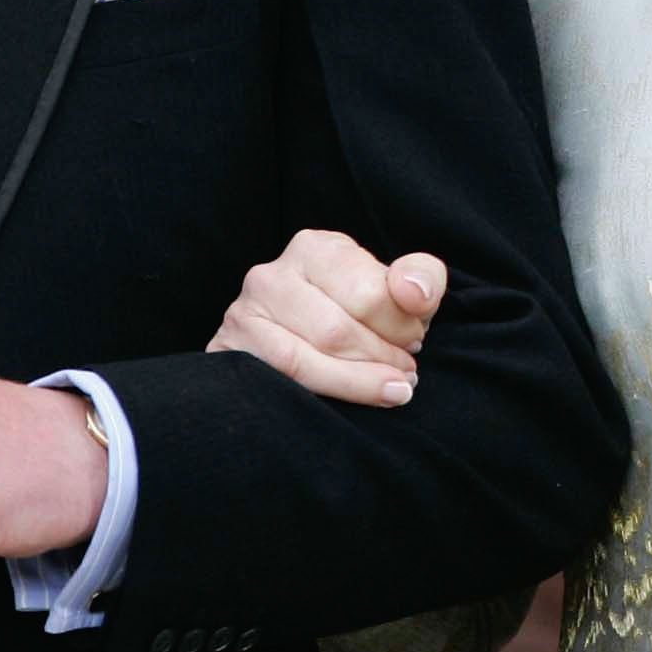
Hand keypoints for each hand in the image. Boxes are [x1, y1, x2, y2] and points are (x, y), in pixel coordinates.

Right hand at [207, 228, 446, 407]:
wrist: (304, 343)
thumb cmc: (362, 314)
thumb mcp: (399, 289)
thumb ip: (421, 278)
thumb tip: (412, 292)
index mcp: (314, 248)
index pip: (368, 292)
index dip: (400, 326)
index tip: (415, 341)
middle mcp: (271, 275)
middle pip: (336, 331)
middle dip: (380, 359)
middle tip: (406, 374)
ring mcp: (243, 314)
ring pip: (303, 361)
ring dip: (357, 383)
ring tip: (392, 390)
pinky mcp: (229, 351)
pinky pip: (278, 380)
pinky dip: (323, 395)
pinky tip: (351, 403)